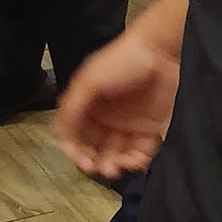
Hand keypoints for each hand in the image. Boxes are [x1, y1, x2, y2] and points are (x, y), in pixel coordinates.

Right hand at [52, 29, 181, 181]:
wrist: (160, 52)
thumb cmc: (121, 61)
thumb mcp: (88, 81)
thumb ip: (72, 108)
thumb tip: (61, 137)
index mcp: (85, 105)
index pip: (72, 133)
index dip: (73, 148)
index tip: (79, 159)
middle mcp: (104, 117)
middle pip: (93, 148)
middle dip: (92, 160)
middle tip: (96, 168)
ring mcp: (127, 125)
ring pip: (115, 154)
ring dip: (113, 165)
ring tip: (115, 169)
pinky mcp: (150, 129)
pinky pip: (140, 152)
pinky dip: (136, 161)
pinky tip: (134, 162)